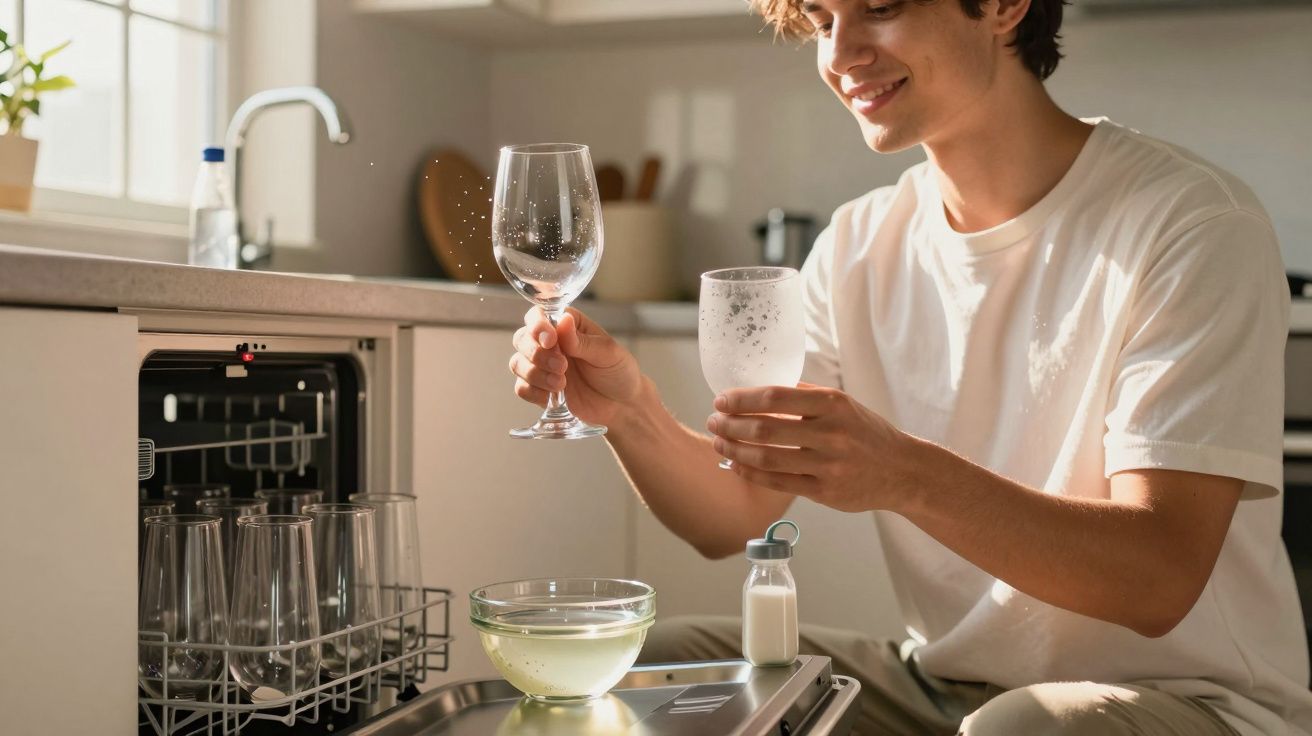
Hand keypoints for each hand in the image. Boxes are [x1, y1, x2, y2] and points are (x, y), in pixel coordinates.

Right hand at [509, 307, 643, 427]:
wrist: (622, 406)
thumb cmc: (619, 372)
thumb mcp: (607, 353)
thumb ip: (582, 341)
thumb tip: (563, 320)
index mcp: (567, 325)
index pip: (538, 316)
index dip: (537, 326)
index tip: (551, 341)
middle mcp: (551, 343)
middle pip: (521, 339)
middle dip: (537, 354)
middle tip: (563, 367)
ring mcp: (543, 366)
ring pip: (517, 363)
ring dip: (535, 374)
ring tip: (562, 384)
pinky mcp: (540, 388)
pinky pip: (521, 387)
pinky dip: (533, 392)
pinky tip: (552, 397)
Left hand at [706, 384, 924, 513]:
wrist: (902, 471)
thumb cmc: (865, 433)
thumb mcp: (843, 404)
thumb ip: (805, 396)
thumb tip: (758, 389)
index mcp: (833, 405)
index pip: (775, 396)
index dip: (741, 399)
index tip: (721, 400)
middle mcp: (831, 434)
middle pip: (765, 428)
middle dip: (730, 425)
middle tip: (713, 421)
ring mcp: (828, 466)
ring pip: (766, 458)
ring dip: (735, 449)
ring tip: (719, 442)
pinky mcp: (825, 492)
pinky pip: (777, 483)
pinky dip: (750, 473)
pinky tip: (736, 464)